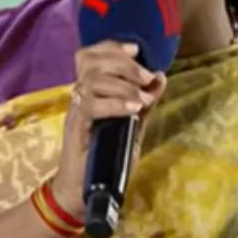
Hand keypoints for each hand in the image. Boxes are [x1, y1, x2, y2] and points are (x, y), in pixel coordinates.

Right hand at [52, 42, 167, 217]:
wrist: (84, 191)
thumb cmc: (107, 159)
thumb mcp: (132, 127)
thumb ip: (144, 103)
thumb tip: (161, 77)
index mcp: (92, 91)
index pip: (92, 55)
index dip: (112, 46)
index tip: (136, 49)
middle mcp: (81, 96)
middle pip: (93, 61)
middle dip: (124, 63)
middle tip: (146, 77)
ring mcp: (77, 110)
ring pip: (92, 80)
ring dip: (123, 84)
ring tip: (142, 99)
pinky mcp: (77, 127)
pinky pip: (91, 105)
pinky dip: (115, 103)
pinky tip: (133, 110)